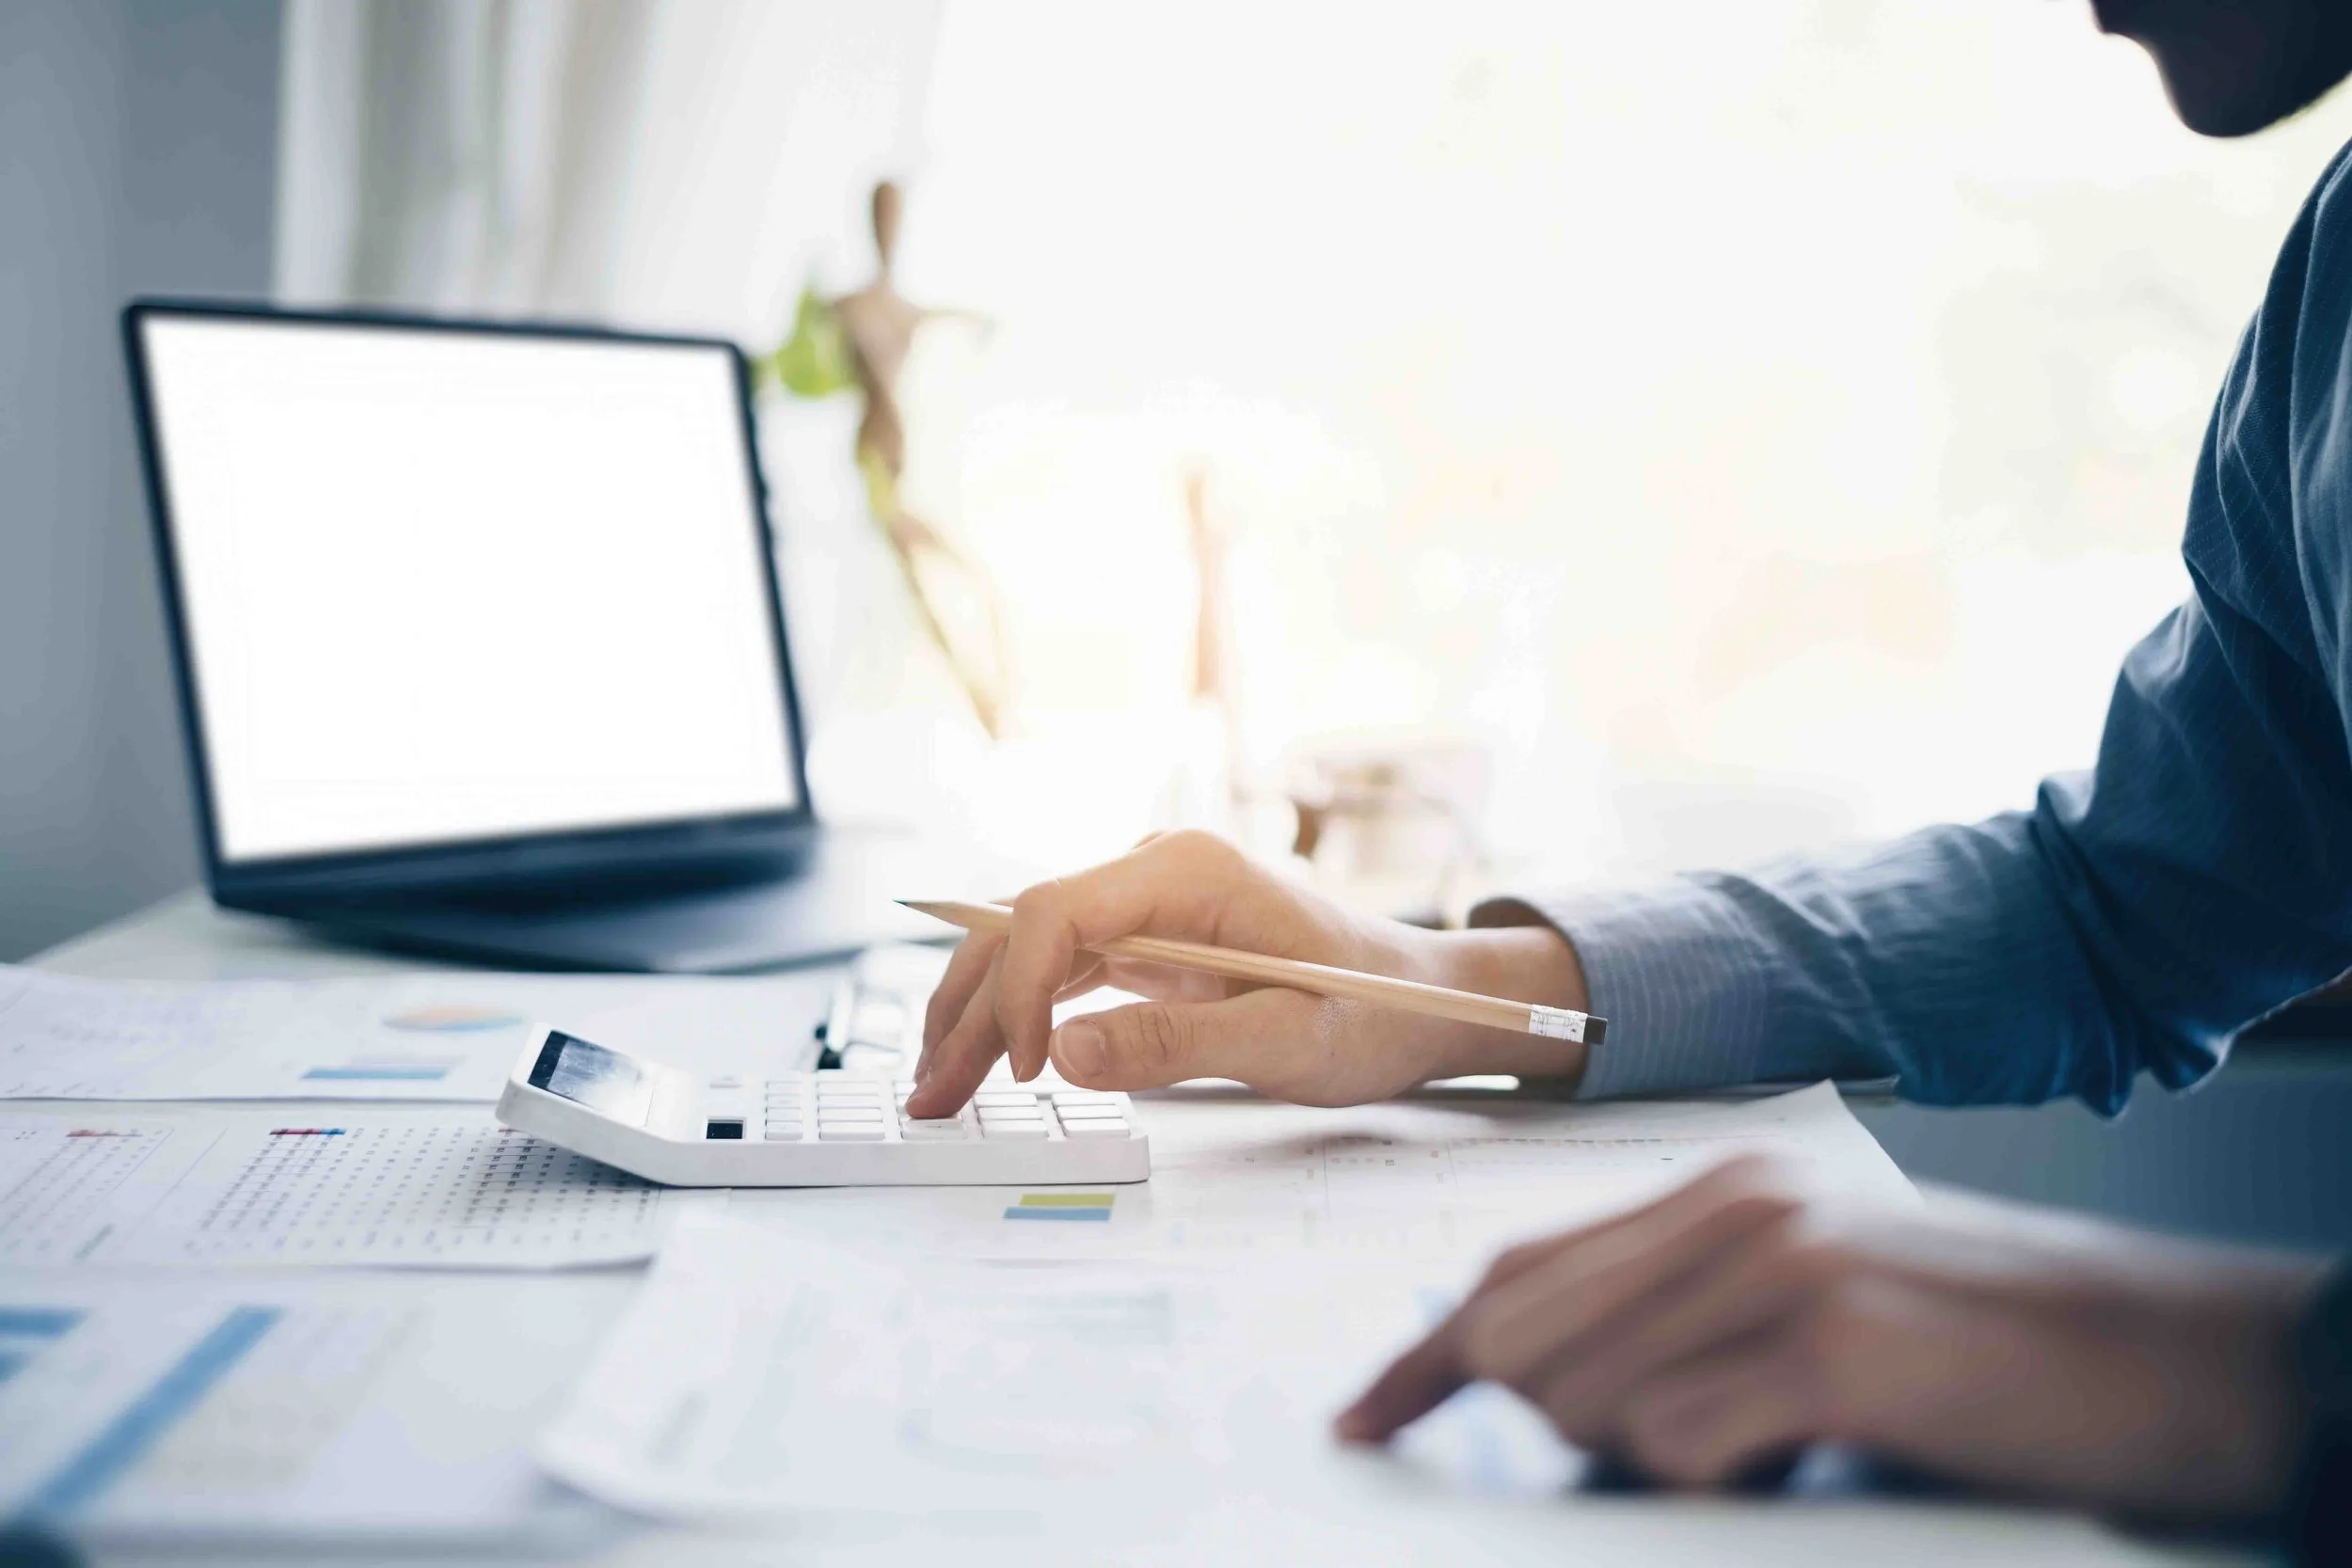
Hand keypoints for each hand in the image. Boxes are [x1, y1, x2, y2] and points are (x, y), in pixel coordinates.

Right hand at [904, 831, 1587, 1117]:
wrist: (1421, 999)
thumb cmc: (1373, 1012)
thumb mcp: (1287, 1041)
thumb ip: (1177, 1047)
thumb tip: (1066, 1055)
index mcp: (1188, 870)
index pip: (1056, 910)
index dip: (1018, 990)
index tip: (1019, 1071)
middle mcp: (1154, 869)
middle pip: (1024, 927)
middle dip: (969, 1010)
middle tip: (927, 1096)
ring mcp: (1144, 901)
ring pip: (1029, 949)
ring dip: (977, 1016)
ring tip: (932, 1090)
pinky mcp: (1144, 938)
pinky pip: (1059, 969)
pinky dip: (1017, 1016)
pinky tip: (982, 1064)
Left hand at [1337, 1153, 2325, 1521]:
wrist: (2179, 1357)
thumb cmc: (1994, 1345)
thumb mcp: (1822, 1295)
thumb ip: (1688, 1314)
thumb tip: (1544, 1389)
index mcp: (1722, 1189)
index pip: (1520, 1268)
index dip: (1428, 1354)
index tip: (1363, 1420)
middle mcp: (1735, 1209)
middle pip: (1523, 1331)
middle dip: (1514, 1423)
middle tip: (1556, 1472)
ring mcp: (1782, 1270)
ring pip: (1582, 1394)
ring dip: (1619, 1457)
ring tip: (1732, 1455)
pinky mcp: (1833, 1350)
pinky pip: (1677, 1442)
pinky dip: (1698, 1478)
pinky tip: (1776, 1462)